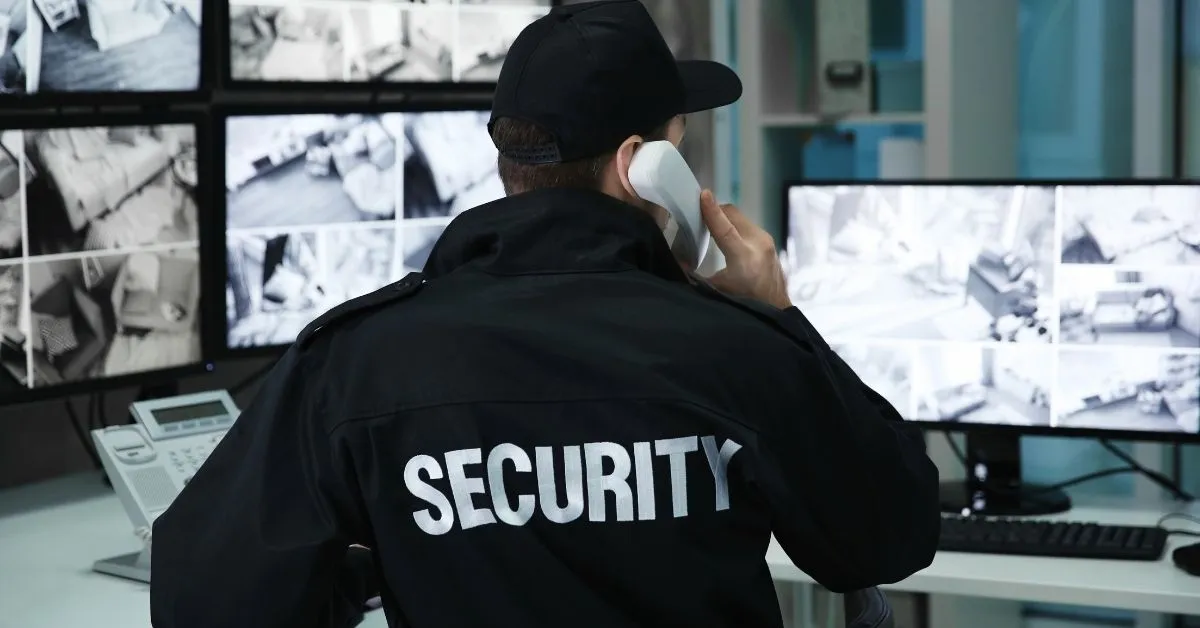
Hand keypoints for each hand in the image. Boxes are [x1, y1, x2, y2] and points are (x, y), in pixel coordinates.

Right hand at [700, 190, 791, 308]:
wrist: (775, 309)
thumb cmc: (744, 302)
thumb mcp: (717, 291)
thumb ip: (696, 277)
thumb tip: (677, 262)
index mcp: (744, 259)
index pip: (725, 229)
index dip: (712, 212)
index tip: (703, 194)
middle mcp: (758, 244)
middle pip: (732, 214)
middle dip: (714, 211)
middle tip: (697, 215)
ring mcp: (766, 240)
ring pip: (739, 217)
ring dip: (724, 218)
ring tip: (709, 226)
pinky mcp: (769, 240)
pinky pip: (746, 224)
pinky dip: (733, 224)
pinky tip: (725, 235)